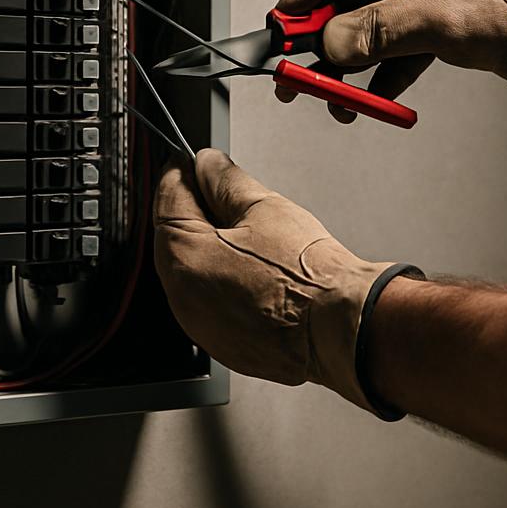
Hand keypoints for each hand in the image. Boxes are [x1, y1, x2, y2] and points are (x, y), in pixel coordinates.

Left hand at [153, 148, 409, 415]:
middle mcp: (182, 297)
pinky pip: (209, 302)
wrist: (340, 328)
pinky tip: (249, 267)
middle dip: (191, 211)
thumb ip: (226, 180)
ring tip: (244, 231)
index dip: (178, 175)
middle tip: (216, 189)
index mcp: (184, 258)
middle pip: (173, 239)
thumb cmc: (308, 277)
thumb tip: (208, 164)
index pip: (166, 202)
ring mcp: (200, 326)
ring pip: (190, 273)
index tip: (188, 163)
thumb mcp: (264, 208)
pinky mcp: (222, 344)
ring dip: (206, 247)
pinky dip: (220, 280)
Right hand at [276, 0, 506, 119]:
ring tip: (330, 100)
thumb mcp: (431, 15)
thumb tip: (327, 45)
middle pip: (350, 0)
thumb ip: (373, 29)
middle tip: (293, 73)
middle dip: (322, 41)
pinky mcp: (437, 28)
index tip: (281, 24)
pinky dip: (376, 78)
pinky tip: (364, 103)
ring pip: (368, 31)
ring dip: (348, 67)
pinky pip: (393, 53)